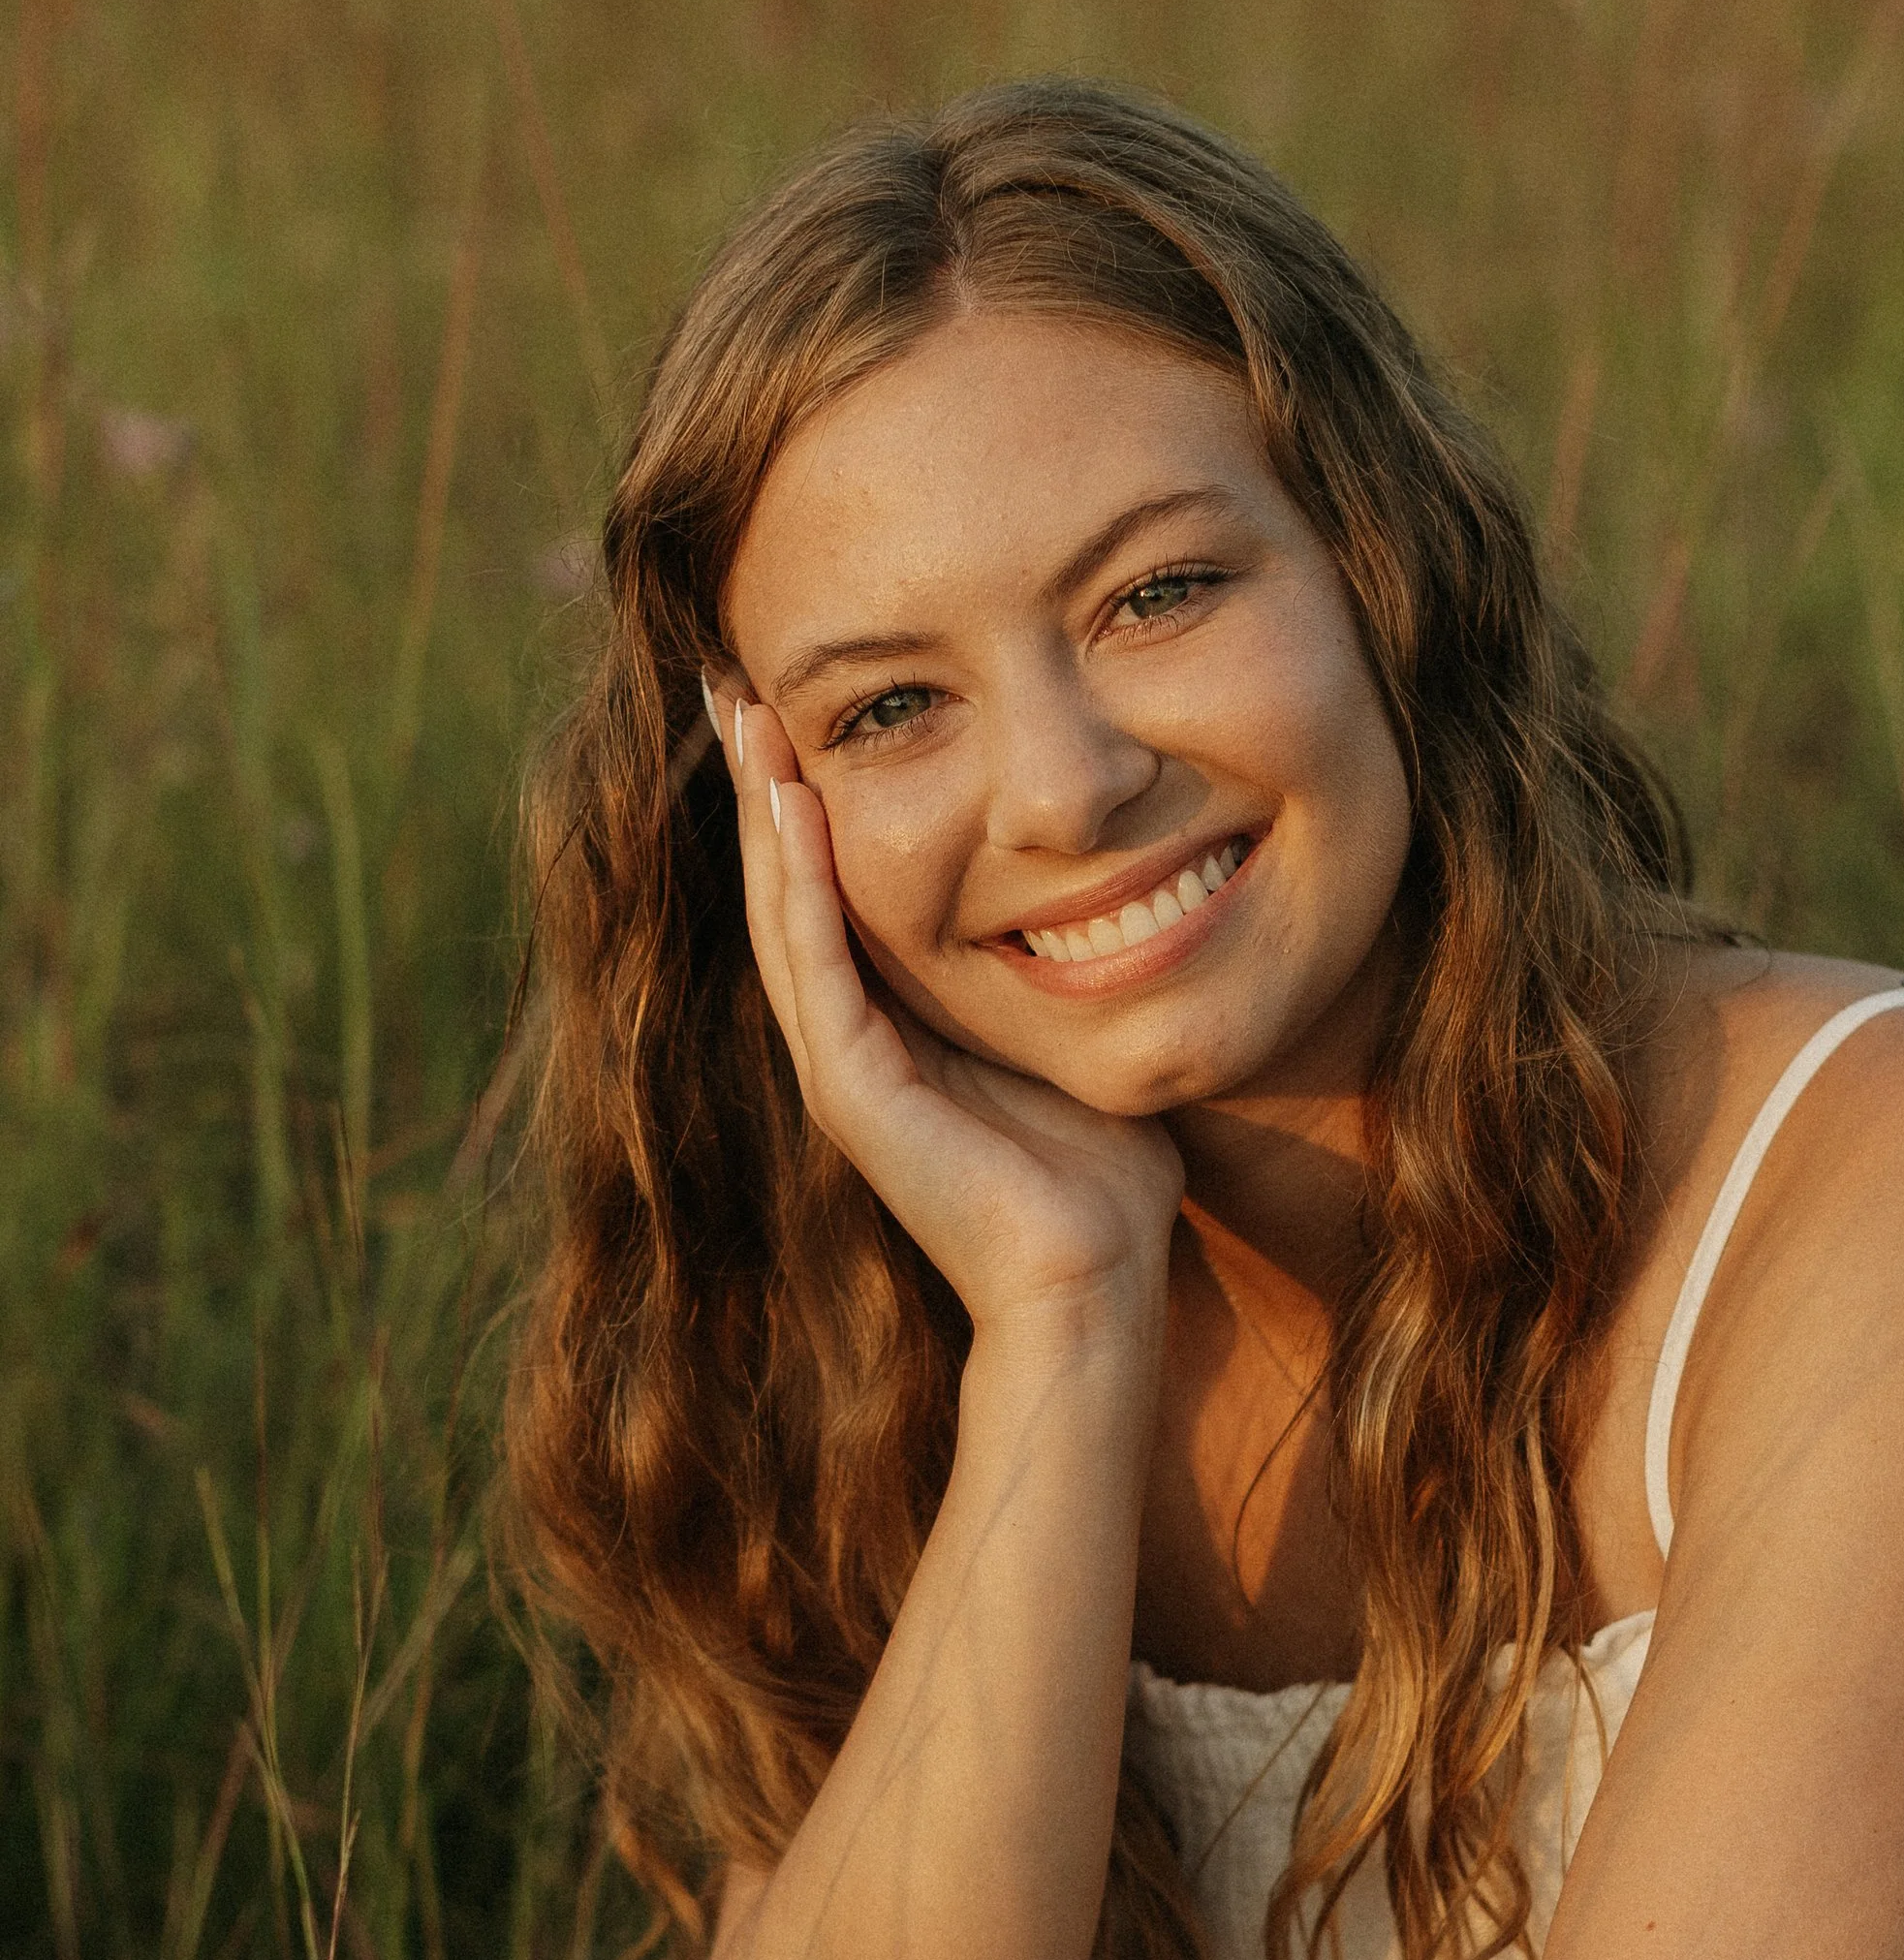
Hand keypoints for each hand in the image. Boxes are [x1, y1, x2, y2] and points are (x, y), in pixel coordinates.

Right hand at [715, 687, 1181, 1336]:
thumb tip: (1112, 883)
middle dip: (762, 782)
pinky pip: (815, 969)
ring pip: (781, 915)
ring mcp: (842, 1068)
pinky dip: (798, 886)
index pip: (831, 888)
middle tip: (735, 678)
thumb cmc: (1105, 1177)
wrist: (1093, 1281)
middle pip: (784, 887)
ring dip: (761, 813)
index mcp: (893, 1027)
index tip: (800, 699)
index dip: (809, 796)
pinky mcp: (853, 1095)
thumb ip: (1059, 967)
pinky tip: (788, 808)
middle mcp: (850, 1041)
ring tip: (742, 713)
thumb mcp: (1072, 1036)